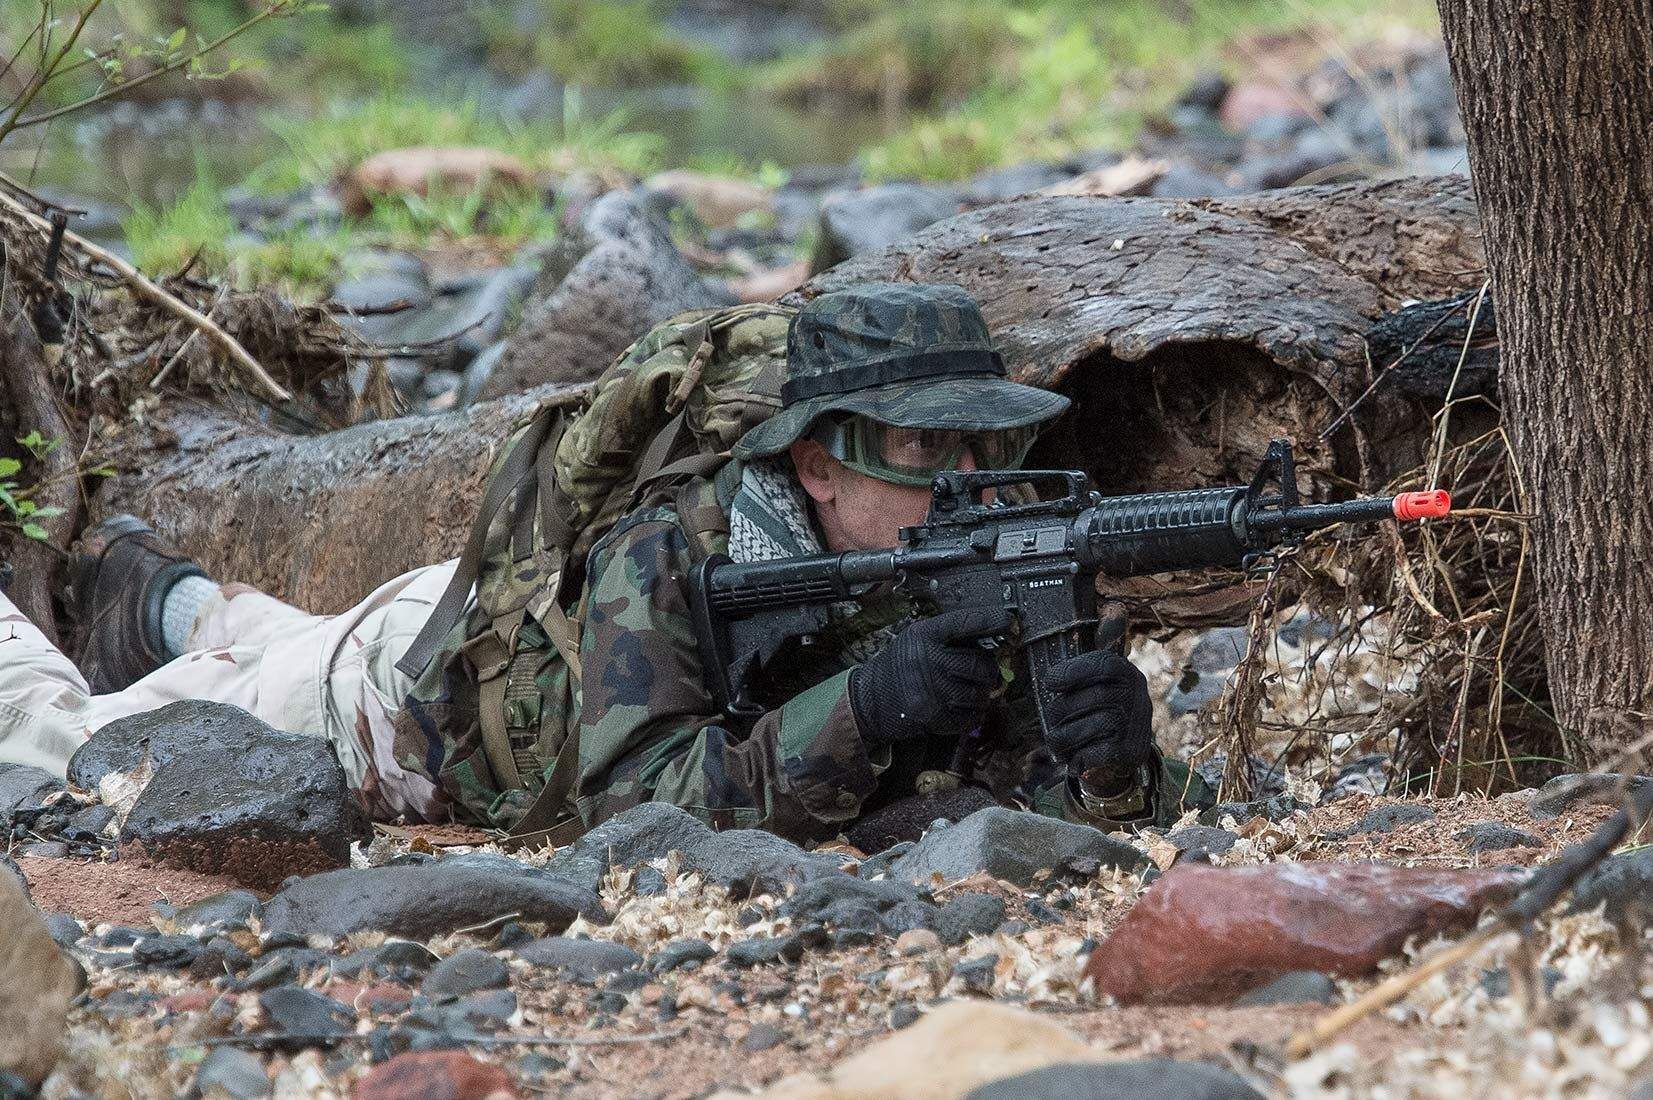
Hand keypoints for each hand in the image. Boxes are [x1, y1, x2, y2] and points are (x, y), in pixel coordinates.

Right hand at [849, 606, 1010, 744]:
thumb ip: (949, 636)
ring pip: (980, 693)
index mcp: (925, 636)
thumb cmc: (902, 665)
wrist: (872, 698)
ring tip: (972, 690)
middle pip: (980, 663)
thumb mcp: (918, 639)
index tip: (1009, 622)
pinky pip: (971, 716)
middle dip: (990, 669)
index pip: (966, 622)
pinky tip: (963, 706)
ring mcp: (932, 690)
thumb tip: (992, 636)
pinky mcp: (935, 716)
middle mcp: (929, 660)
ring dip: (983, 694)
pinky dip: (974, 714)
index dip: (992, 620)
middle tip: (987, 671)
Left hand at [1043, 650, 1155, 785]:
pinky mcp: (1131, 752)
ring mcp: (1135, 725)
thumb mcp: (1095, 687)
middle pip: (1097, 695)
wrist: (1124, 754)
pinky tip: (1074, 759)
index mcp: (1126, 675)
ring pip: (1094, 725)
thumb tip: (1050, 681)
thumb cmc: (1098, 712)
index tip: (1049, 682)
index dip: (1074, 671)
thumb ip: (1078, 679)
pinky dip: (1080, 756)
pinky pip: (1099, 753)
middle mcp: (1136, 697)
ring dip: (1065, 736)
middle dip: (1063, 708)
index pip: (1105, 664)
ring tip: (1056, 741)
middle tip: (1051, 718)